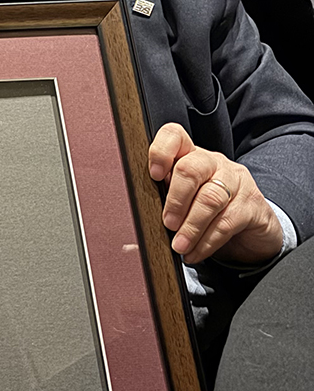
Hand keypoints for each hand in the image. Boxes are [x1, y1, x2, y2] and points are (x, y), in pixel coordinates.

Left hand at [148, 124, 282, 264]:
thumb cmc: (209, 211)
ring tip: (179, 245)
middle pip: (191, 169)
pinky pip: (226, 222)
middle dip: (176, 199)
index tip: (154, 175)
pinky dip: (206, 242)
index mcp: (191, 156)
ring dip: (191, 227)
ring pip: (210, 198)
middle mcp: (214, 163)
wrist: (253, 227)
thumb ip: (164, 202)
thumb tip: (137, 228)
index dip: (161, 151)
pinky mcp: (252, 205)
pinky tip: (195, 253)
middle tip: (168, 224)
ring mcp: (236, 181)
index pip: (175, 136)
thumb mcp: (185, 201)